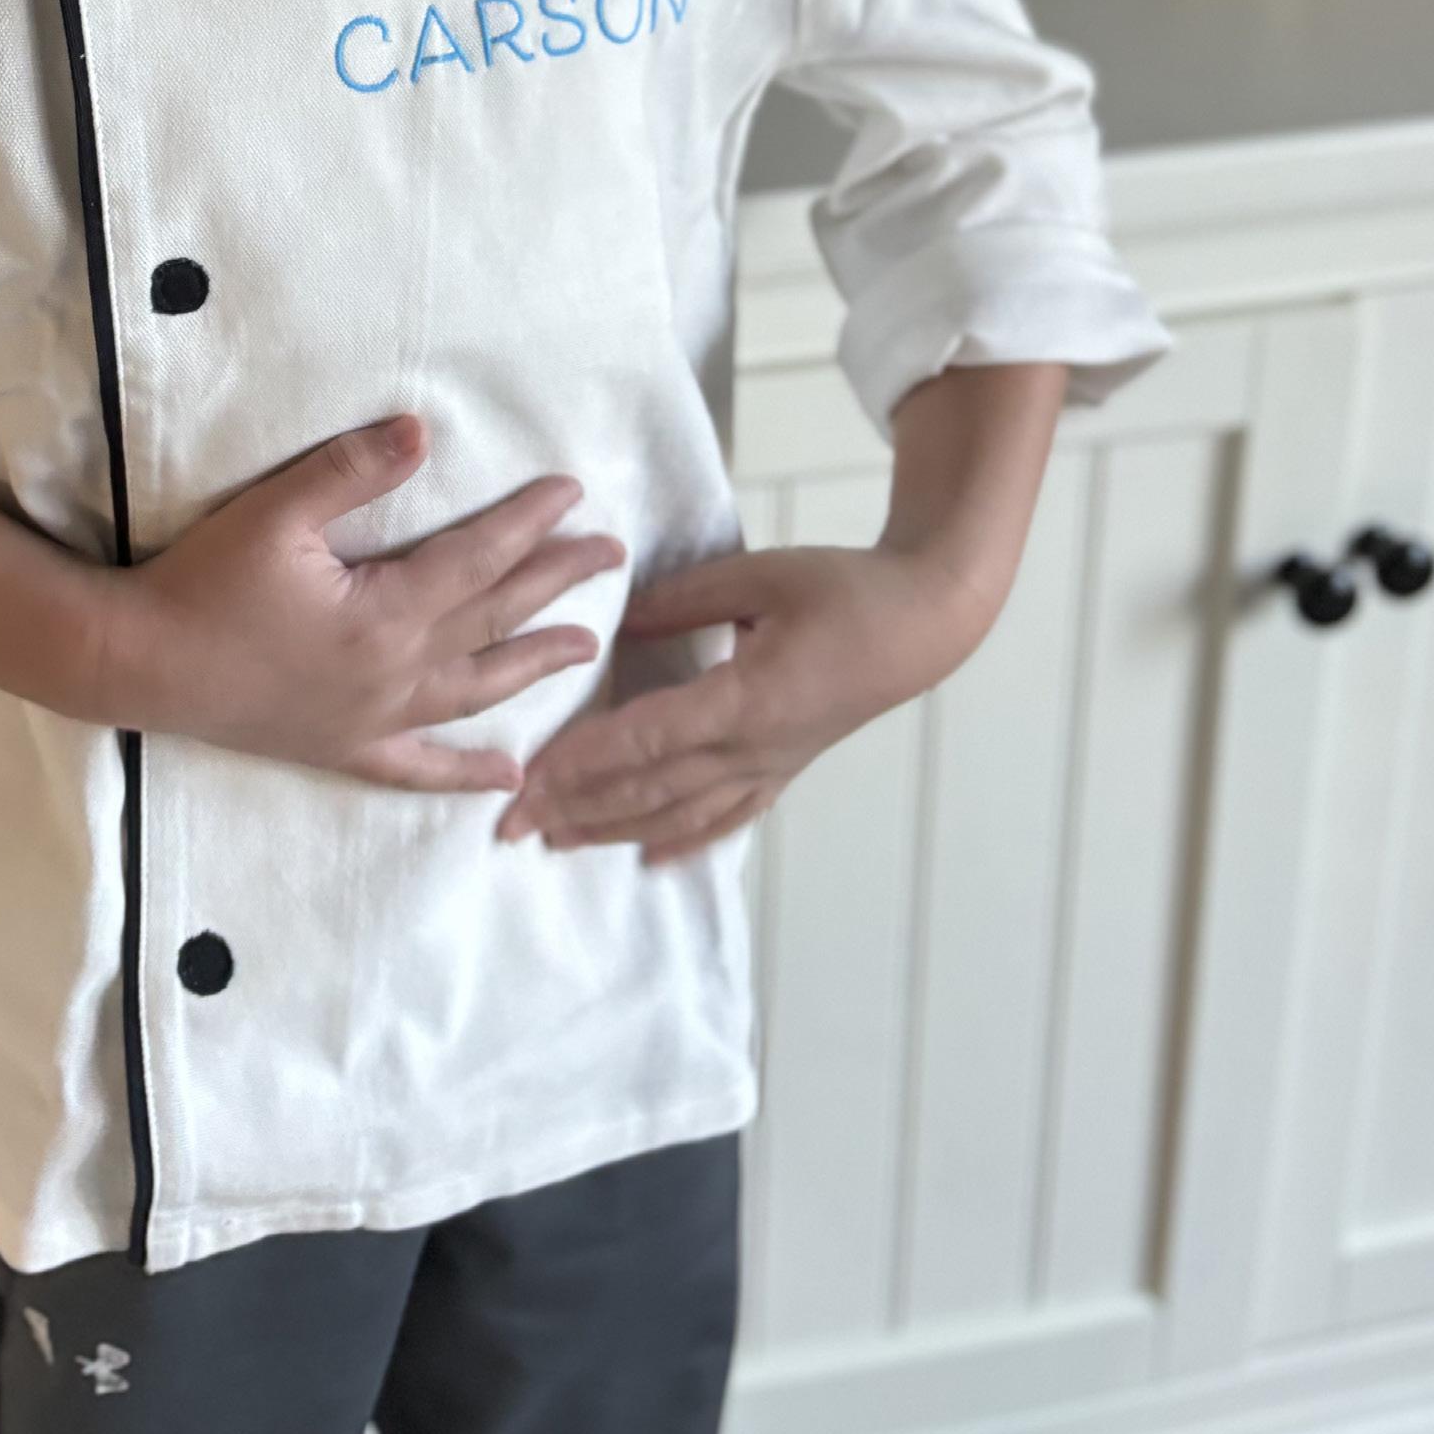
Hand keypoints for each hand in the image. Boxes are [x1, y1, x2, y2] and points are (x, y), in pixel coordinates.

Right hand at [106, 414, 625, 793]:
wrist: (141, 663)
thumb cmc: (204, 581)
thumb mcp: (275, 510)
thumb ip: (352, 470)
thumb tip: (422, 433)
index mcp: (386, 614)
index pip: (479, 559)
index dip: (529, 523)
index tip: (573, 494)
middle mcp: (395, 674)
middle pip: (494, 620)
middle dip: (555, 583)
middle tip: (611, 556)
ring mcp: (373, 719)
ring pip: (475, 690)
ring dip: (534, 664)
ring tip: (587, 645)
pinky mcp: (342, 747)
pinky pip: (418, 768)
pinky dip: (465, 773)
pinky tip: (507, 777)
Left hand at [495, 538, 999, 861]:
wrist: (922, 626)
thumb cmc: (844, 591)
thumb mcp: (761, 577)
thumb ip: (684, 598)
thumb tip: (620, 615)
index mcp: (745, 699)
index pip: (646, 739)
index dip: (582, 762)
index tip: (527, 779)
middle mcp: (752, 748)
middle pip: (649, 789)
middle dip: (575, 808)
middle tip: (511, 826)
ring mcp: (770, 766)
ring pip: (679, 813)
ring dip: (613, 830)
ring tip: (556, 843)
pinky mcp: (784, 769)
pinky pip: (726, 818)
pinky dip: (681, 840)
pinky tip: (649, 857)